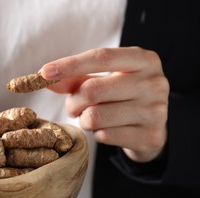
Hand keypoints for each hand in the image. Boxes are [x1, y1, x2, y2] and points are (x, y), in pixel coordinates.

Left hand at [41, 47, 168, 161]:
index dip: (70, 65)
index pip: (101, 57)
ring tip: (92, 118)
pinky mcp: (150, 137)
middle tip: (73, 108)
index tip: (44, 73)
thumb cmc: (122, 97)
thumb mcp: (104, 80)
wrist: (152, 128)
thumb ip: (76, 77)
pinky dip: (97, 134)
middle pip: (92, 90)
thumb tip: (45, 75)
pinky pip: (104, 136)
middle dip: (73, 102)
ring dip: (84, 120)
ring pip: (94, 116)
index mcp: (144, 60)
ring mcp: (155, 111)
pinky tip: (107, 130)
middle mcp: (154, 83)